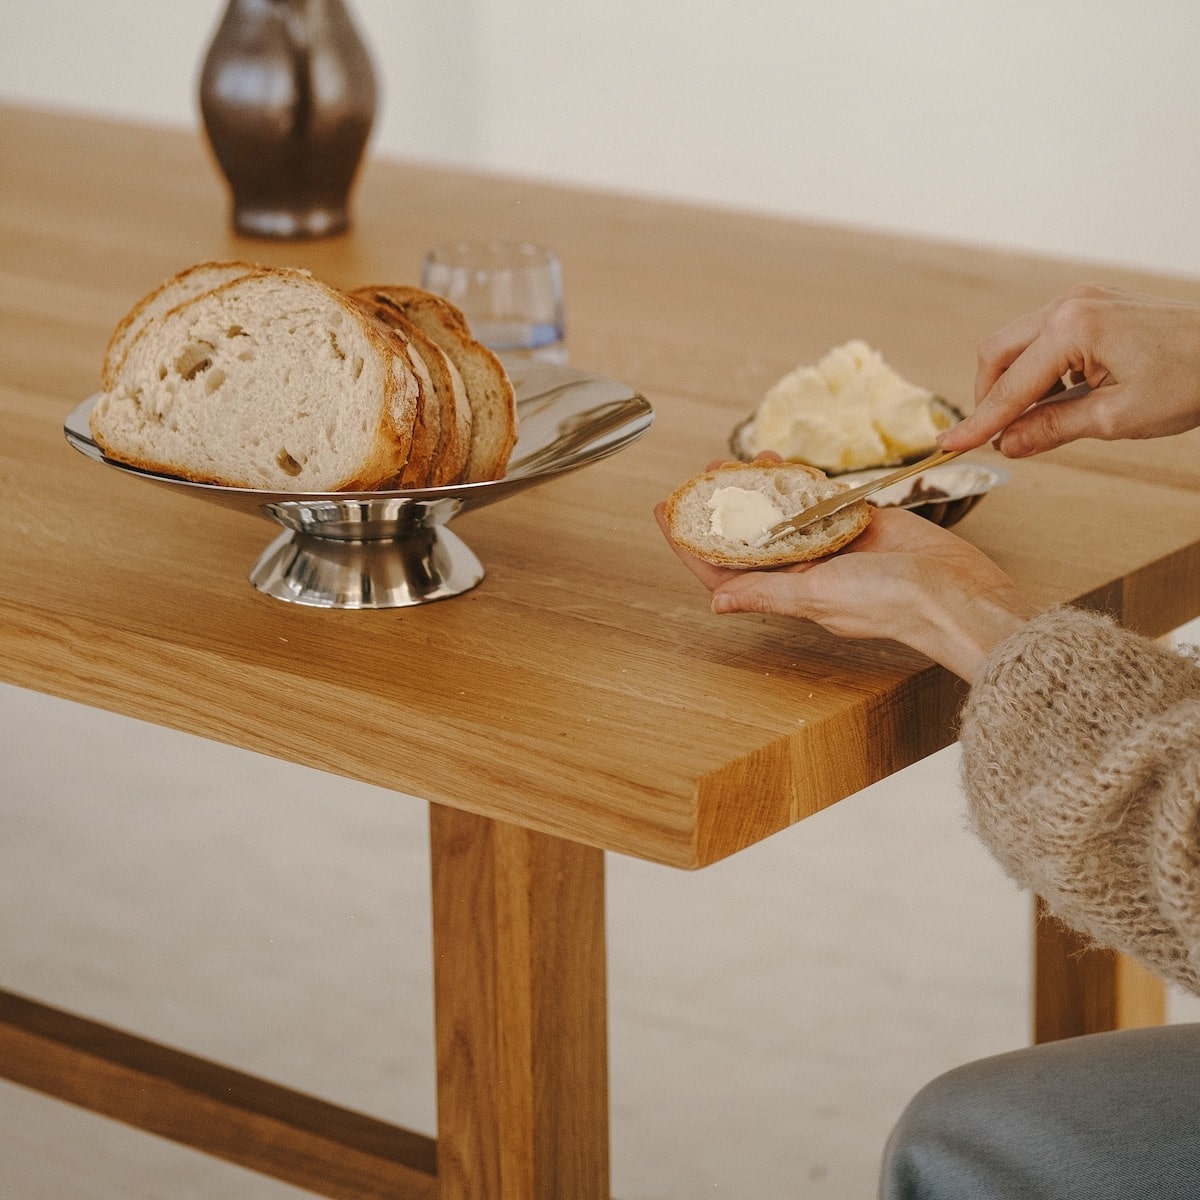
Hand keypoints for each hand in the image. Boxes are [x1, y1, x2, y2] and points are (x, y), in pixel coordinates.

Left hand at [655, 500, 1030, 681]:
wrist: (953, 590)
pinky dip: (798, 480)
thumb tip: (716, 603)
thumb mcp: (817, 597)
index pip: (722, 568)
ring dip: (757, 486)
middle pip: (748, 534)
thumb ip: (766, 595)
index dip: (689, 542)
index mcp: (786, 591)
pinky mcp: (858, 522)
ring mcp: (830, 544)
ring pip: (781, 511)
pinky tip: (780, 463)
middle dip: (721, 505)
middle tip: (702, 473)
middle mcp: (803, 569)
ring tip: (737, 459)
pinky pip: (819, 498)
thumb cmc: (888, 602)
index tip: (664, 513)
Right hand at [939, 284, 1199, 456]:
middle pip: (996, 353)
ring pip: (1015, 345)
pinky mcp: (1091, 306)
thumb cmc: (1191, 379)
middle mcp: (1069, 305)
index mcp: (1073, 328)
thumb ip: (1052, 428)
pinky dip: (1037, 371)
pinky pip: (1042, 339)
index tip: (948, 447)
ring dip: (1014, 385)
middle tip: (998, 437)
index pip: (1008, 386)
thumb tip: (1007, 445)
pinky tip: (1059, 397)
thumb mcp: (1116, 418)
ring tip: (1037, 421)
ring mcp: (1080, 301)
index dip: (978, 423)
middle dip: (989, 397)